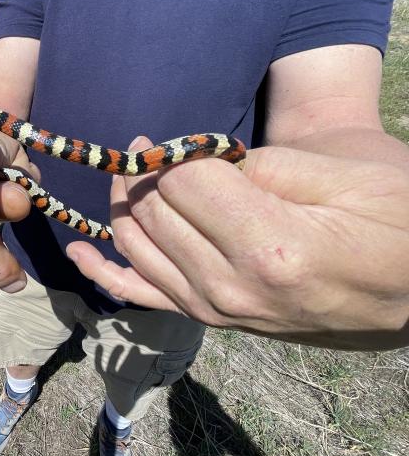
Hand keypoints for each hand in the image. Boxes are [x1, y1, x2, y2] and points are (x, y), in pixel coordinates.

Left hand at [67, 136, 408, 349]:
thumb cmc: (398, 220)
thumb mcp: (348, 173)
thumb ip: (264, 162)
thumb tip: (193, 155)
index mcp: (268, 246)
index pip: (182, 181)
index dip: (169, 151)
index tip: (169, 137)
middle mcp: (230, 287)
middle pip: (154, 212)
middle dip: (142, 172)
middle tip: (146, 147)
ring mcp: (216, 310)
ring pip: (138, 245)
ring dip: (125, 204)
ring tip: (133, 174)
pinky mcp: (211, 318)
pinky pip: (142, 294)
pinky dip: (106, 270)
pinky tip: (79, 251)